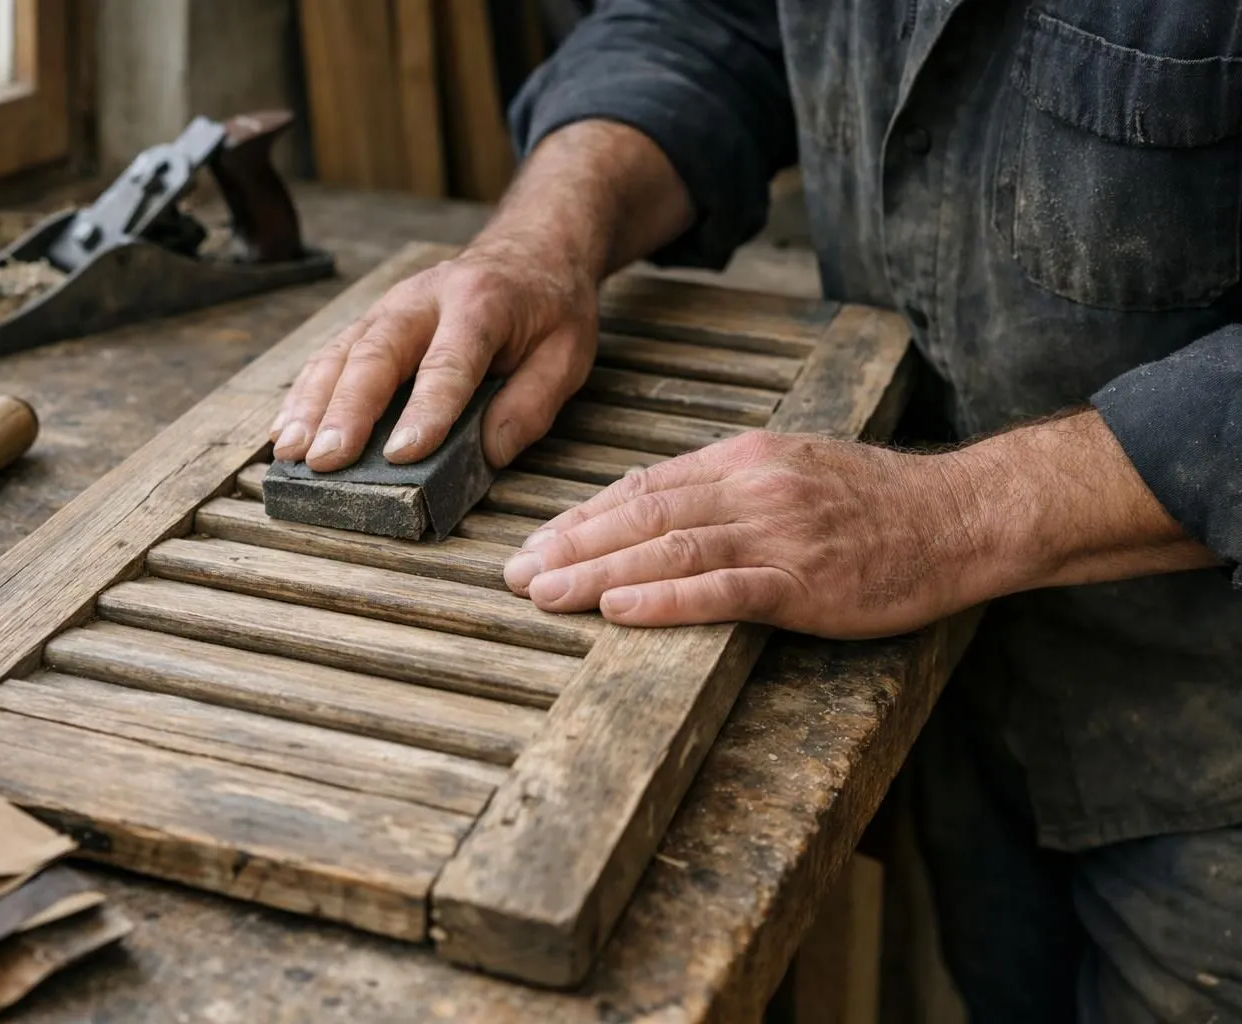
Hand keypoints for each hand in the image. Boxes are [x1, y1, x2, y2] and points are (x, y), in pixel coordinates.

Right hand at [270, 241, 597, 471]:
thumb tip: (488, 454)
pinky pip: (329, 356)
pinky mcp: (371, 320)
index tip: (403, 455)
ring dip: (311, 405)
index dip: (426, 411)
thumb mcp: (567, 355)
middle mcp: (425, 298)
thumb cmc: (549, 308)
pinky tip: (285, 431)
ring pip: (341, 353)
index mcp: (482, 304)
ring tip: (291, 452)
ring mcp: (390, 306)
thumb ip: (531, 405)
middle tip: (326, 459)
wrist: (530, 247)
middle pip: (377, 353)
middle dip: (347, 410)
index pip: (449, 363)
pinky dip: (304, 395)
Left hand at [502, 430, 989, 637]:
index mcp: (744, 458)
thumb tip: (654, 511)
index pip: (644, 486)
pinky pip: (722, 589)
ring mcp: (778, 532)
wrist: (961, 516)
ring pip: (668, 549)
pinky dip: (664, 600)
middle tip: (515, 574)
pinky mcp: (805, 579)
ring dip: (597, 572)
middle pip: (641, 515)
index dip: (583, 516)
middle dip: (570, 545)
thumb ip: (726, 488)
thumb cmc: (876, 502)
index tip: (537, 541)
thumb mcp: (792, 471)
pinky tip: (618, 610)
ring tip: (545, 593)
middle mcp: (752, 487)